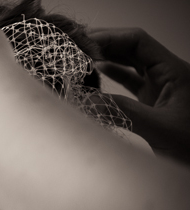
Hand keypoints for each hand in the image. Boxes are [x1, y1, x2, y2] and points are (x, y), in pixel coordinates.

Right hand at [89, 27, 189, 163]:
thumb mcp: (157, 129)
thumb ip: (121, 111)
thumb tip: (86, 98)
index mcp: (175, 72)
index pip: (138, 42)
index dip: (109, 39)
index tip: (84, 44)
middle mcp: (168, 75)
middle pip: (132, 48)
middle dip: (105, 45)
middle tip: (76, 46)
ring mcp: (161, 87)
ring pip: (131, 63)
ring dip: (107, 58)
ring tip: (81, 57)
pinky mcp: (154, 101)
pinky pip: (131, 80)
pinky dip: (113, 74)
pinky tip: (97, 73)